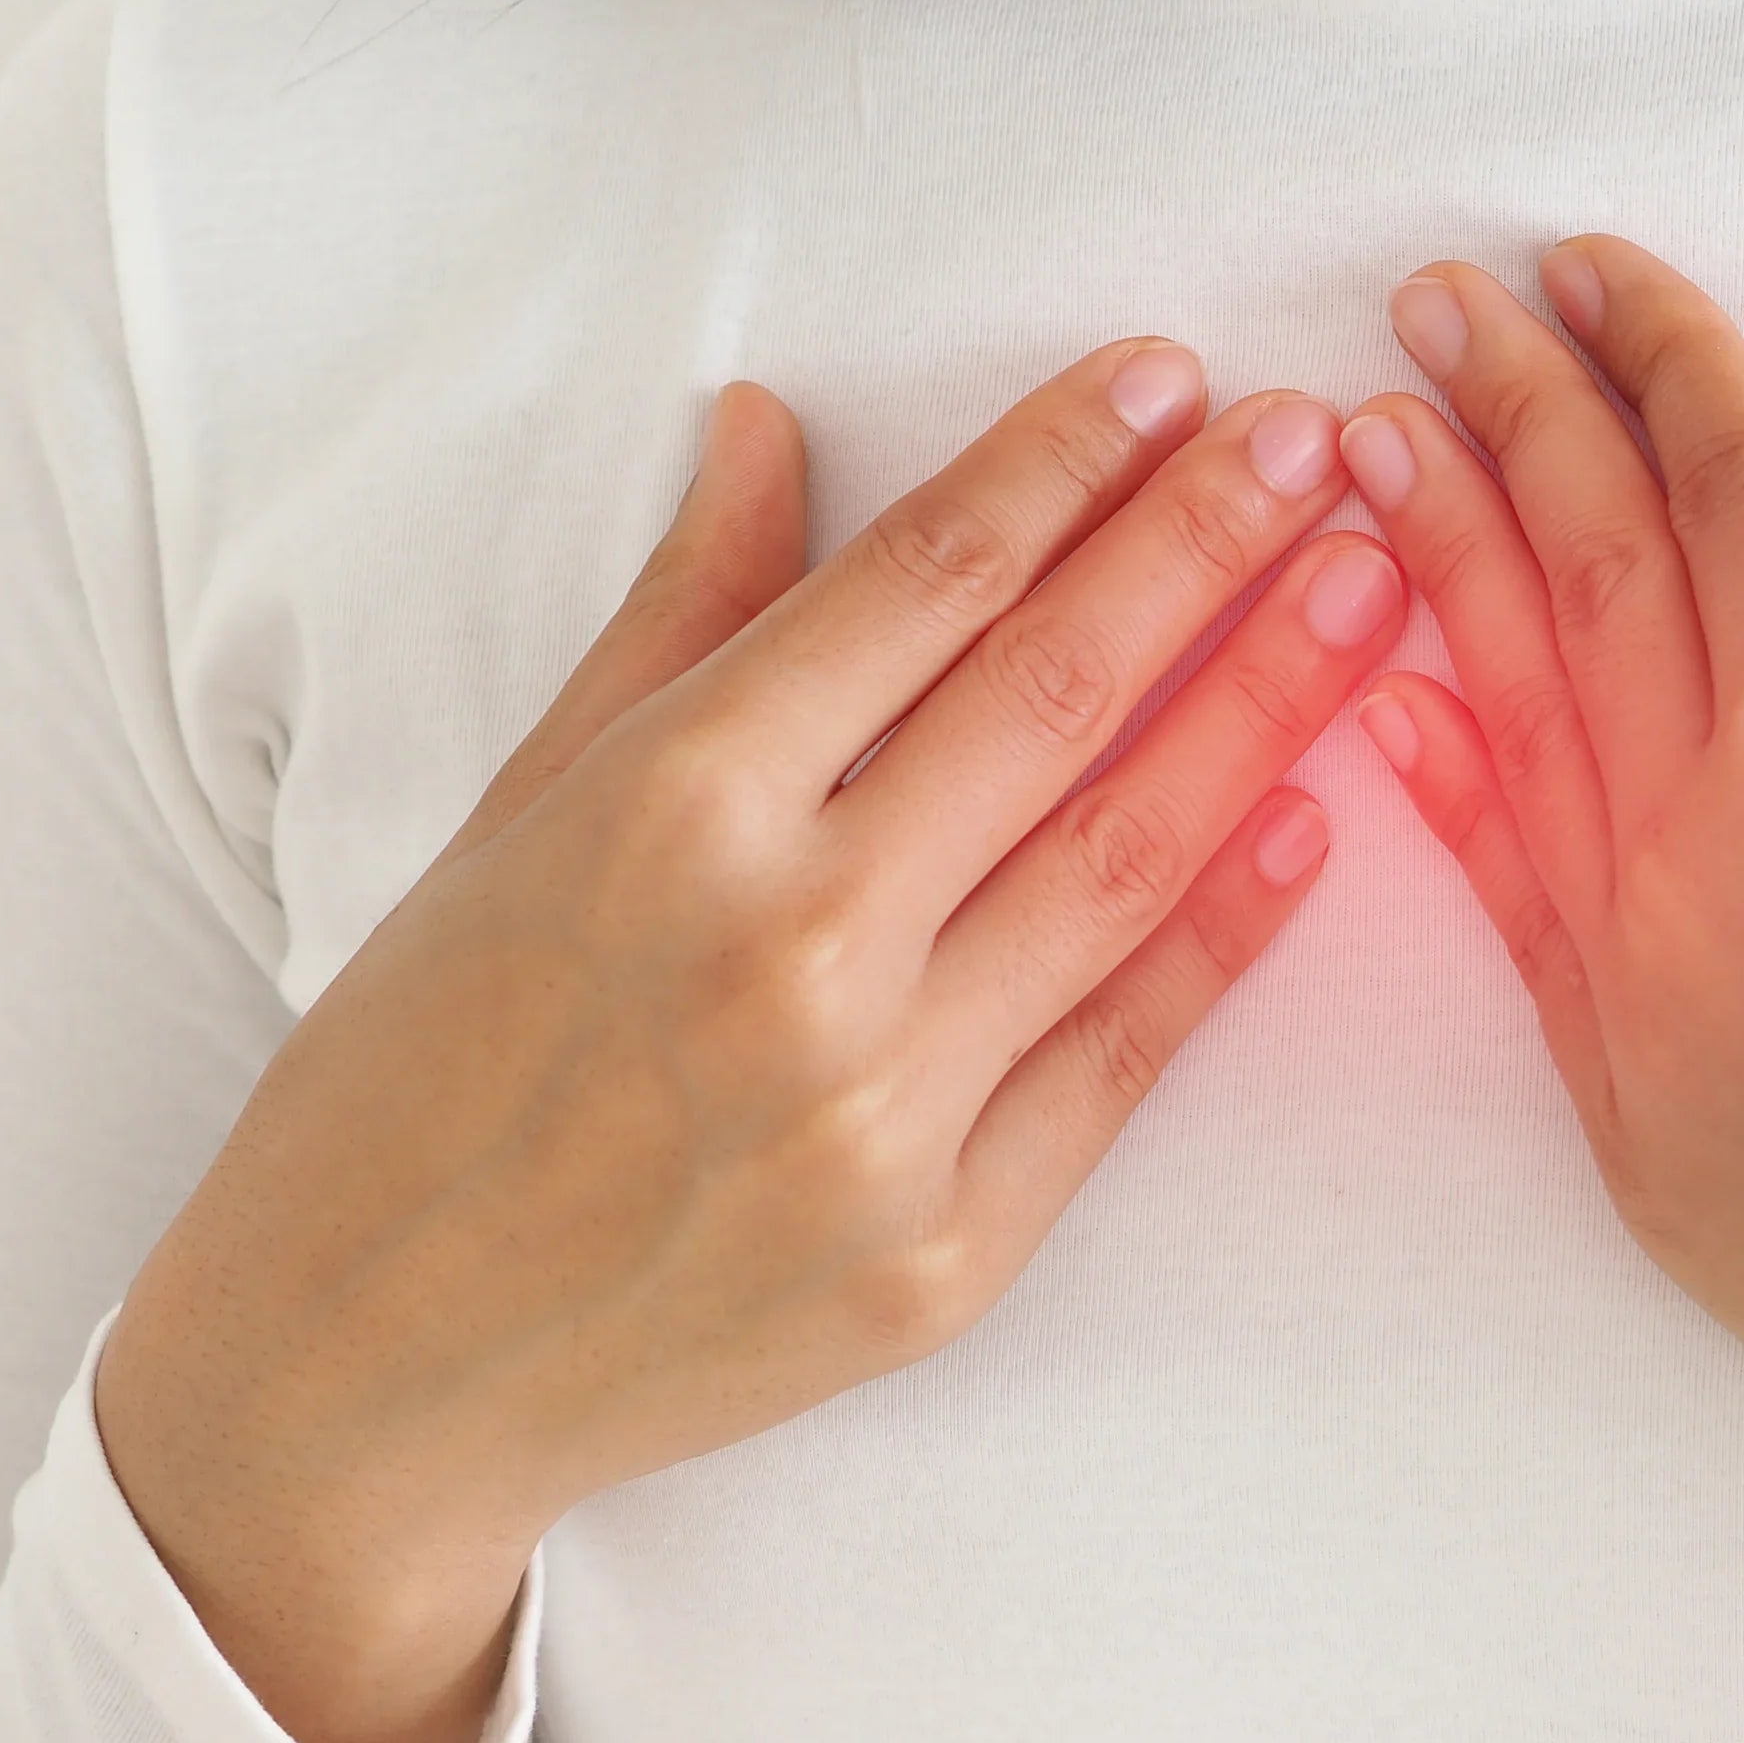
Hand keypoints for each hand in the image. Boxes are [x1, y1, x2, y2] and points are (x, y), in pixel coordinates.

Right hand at [94, 342, 1409, 1742]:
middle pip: (1059, 691)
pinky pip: (1123, 1057)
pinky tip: (1313, 814)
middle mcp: (790, 946)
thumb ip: (679, 615)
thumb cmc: (416, 1059)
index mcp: (672, 804)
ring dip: (1272, 703)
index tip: (1175, 372)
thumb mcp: (520, 806)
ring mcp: (879, 1113)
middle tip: (1323, 439)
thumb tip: (773, 422)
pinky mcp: (943, 1257)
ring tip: (1379, 585)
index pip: (926, 579)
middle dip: (1212, 541)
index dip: (1065, 459)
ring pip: (1127, 857)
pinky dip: (1227, 929)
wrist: (364, 1370)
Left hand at [1336, 240, 1743, 1742]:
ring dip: (1436, 561)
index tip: (1592, 258)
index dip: (1666, 357)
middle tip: (1437, 292)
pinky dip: (1437, 776)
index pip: (1734, 499)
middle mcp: (1714, 860)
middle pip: (1590, 578)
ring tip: (1362, 432)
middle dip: (1512, 415)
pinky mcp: (1619, 1107)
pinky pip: (1500, 903)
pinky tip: (1376, 683)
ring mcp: (1644, 990)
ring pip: (1511, 722)